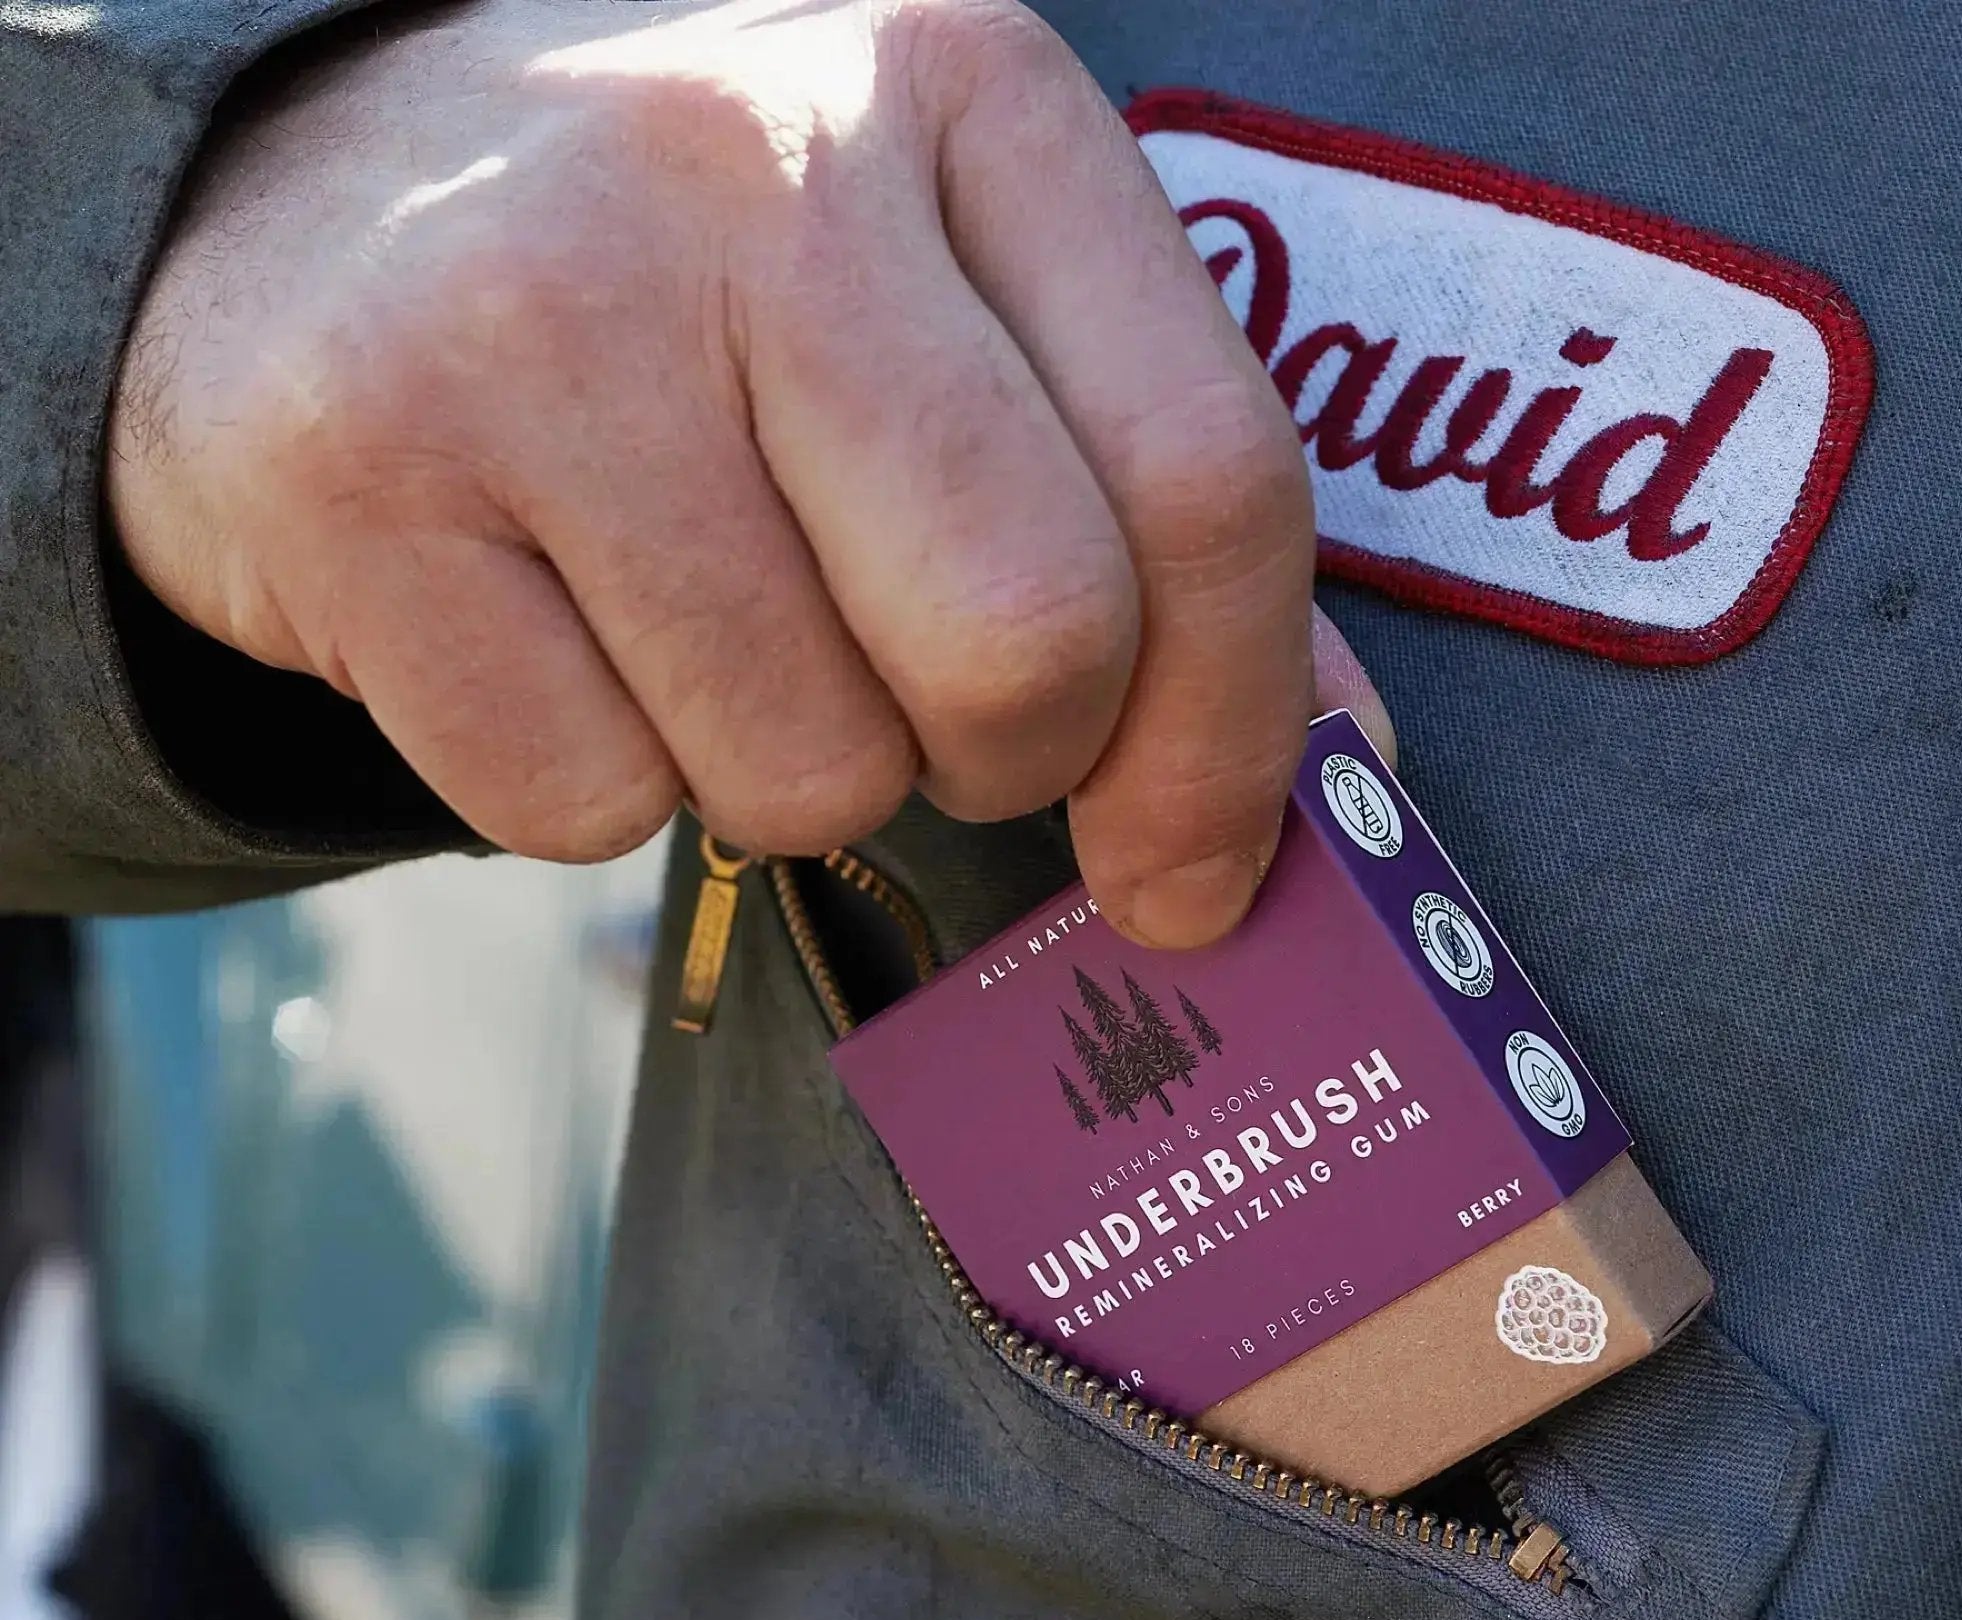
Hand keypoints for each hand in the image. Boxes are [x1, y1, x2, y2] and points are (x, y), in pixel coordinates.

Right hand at [110, 0, 1388, 946]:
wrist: (317, 205)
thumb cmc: (699, 289)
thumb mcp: (956, 304)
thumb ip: (1149, 508)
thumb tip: (1328, 773)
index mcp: (962, 94)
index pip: (1208, 477)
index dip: (1238, 734)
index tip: (1199, 868)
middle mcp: (754, 170)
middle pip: (1026, 640)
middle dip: (1010, 762)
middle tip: (933, 717)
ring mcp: (533, 318)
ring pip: (803, 765)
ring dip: (792, 768)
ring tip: (706, 622)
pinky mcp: (358, 481)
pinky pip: (590, 807)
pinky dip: (608, 785)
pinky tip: (556, 634)